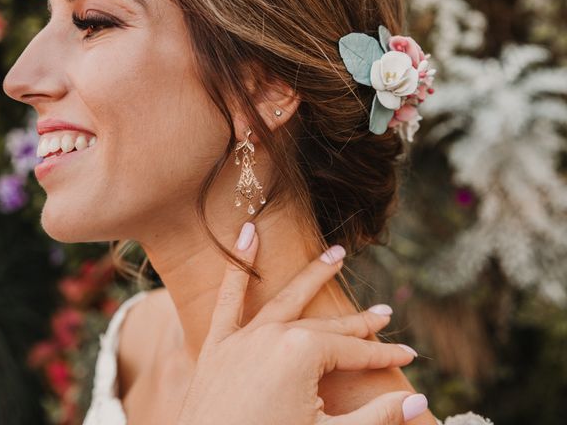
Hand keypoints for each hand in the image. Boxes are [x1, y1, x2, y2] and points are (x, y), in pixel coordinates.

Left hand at [176, 222, 427, 424]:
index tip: (411, 355)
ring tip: (337, 253)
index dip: (385, 355)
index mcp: (303, 354)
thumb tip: (421, 402)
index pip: (356, 352)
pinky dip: (238, 265)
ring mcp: (243, 338)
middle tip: (384, 314)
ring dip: (313, 275)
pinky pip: (228, 298)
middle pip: (328, 327)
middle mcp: (274, 335)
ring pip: (287, 298)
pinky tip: (246, 233)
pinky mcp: (217, 345)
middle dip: (359, 323)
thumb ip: (376, 418)